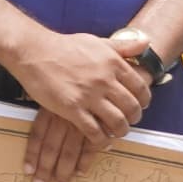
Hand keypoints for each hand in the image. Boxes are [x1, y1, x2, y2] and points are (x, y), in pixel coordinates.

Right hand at [7, 31, 148, 181]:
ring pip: (117, 121)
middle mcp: (105, 80)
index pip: (140, 87)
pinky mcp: (72, 109)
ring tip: (117, 132)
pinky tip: (101, 140)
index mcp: (113, 64)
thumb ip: (123, 45)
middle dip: (134, 118)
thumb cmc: (66, 46)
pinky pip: (94, 131)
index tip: (142, 105)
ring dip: (120, 131)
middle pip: (131, 107)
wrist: (35, 52)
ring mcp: (89, 96)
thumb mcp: (98, 42)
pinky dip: (101, 139)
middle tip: (130, 121)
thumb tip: (146, 42)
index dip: (144, 100)